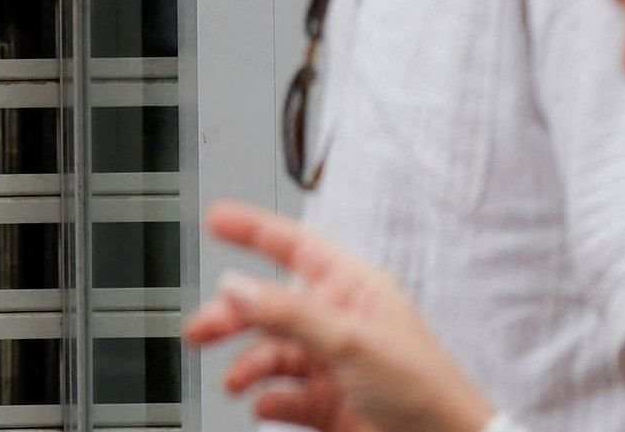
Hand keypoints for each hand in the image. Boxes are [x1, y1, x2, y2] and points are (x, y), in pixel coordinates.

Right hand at [183, 200, 500, 431]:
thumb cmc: (425, 389)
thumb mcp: (350, 340)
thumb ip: (289, 313)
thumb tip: (238, 286)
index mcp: (352, 289)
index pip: (294, 246)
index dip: (254, 230)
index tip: (217, 219)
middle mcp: (339, 322)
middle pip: (270, 306)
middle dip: (232, 315)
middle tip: (199, 328)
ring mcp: (333, 365)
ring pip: (273, 354)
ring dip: (248, 365)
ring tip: (235, 381)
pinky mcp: (329, 405)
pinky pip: (284, 397)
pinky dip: (269, 401)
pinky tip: (264, 405)